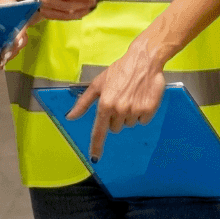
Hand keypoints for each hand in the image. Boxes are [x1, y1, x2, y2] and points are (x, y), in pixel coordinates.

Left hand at [0, 0, 28, 66]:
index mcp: (15, 11)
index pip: (22, 24)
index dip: (21, 34)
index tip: (16, 42)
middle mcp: (16, 22)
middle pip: (21, 38)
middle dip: (14, 49)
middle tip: (4, 56)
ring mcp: (10, 31)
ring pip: (15, 46)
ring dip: (9, 55)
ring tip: (0, 62)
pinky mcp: (2, 37)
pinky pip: (6, 48)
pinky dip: (3, 57)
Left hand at [65, 45, 164, 161]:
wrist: (144, 60)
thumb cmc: (119, 70)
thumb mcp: (98, 84)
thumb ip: (83, 102)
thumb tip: (70, 117)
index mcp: (105, 104)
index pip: (99, 131)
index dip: (96, 146)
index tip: (95, 158)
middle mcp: (119, 110)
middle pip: (115, 127)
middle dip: (116, 118)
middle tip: (119, 100)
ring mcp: (135, 110)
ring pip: (129, 124)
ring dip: (129, 115)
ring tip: (131, 97)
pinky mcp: (149, 109)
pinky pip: (143, 121)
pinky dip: (142, 113)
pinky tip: (141, 98)